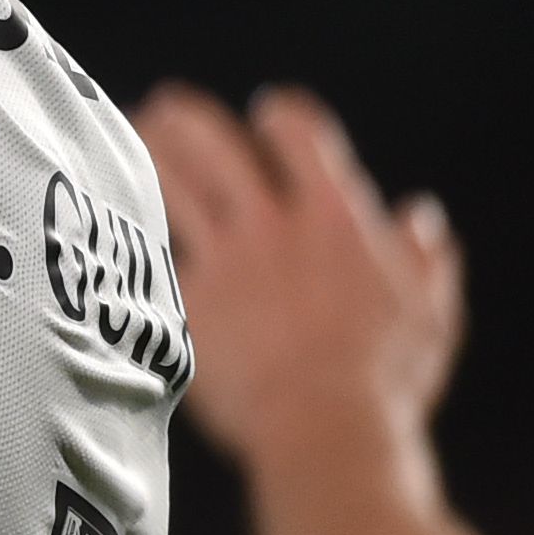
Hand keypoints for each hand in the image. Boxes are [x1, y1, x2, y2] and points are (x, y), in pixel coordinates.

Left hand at [144, 82, 462, 487]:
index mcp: (334, 216)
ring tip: (126, 137)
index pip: (298, 132)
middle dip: (184, 117)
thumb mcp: (428, 310)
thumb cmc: (387, 376)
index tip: (269, 113)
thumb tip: (420, 218)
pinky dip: (126, 230)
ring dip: (144, 155)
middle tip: (165, 106)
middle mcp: (270, 226)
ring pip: (168, 186)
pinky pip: (146, 252)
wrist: (325, 428)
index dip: (281, 115)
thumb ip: (424, 257)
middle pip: (213, 145)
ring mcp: (221, 262)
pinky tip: (106, 219)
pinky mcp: (183, 302)